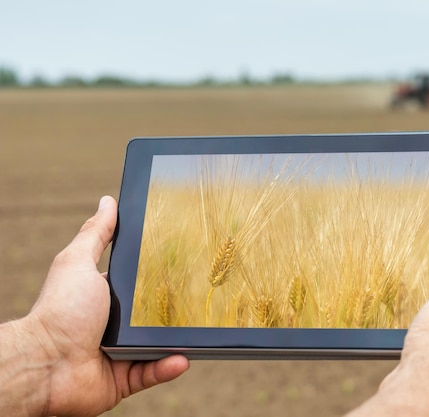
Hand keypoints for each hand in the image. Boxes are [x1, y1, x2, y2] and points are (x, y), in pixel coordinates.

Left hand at [14, 196, 188, 415]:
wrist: (45, 364)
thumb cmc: (59, 309)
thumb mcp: (78, 262)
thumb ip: (96, 234)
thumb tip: (108, 201)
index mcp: (106, 296)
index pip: (140, 284)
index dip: (160, 276)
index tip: (185, 265)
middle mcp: (114, 324)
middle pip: (154, 314)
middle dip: (176, 309)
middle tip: (201, 299)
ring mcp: (121, 351)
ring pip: (159, 344)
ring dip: (177, 340)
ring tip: (200, 330)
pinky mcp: (124, 378)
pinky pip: (153, 371)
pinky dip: (168, 366)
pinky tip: (182, 358)